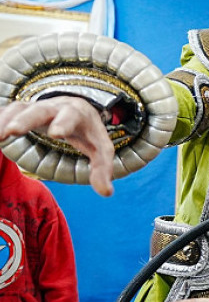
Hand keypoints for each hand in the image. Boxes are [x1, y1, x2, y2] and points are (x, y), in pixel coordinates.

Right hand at [0, 97, 114, 195]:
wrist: (75, 109)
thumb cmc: (88, 133)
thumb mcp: (101, 150)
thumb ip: (102, 169)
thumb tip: (106, 193)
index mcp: (77, 115)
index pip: (71, 117)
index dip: (64, 124)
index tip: (55, 133)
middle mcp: (54, 108)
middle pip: (40, 110)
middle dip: (27, 120)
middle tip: (13, 131)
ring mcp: (35, 108)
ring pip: (19, 110)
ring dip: (6, 121)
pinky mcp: (20, 112)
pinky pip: (6, 113)